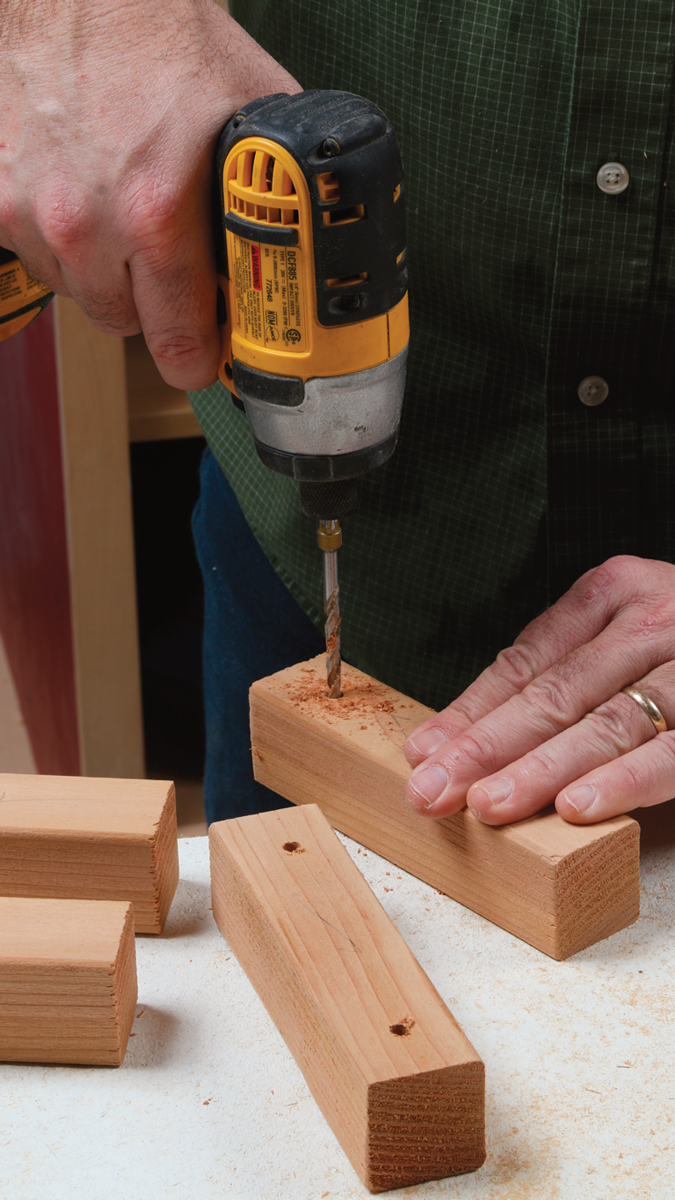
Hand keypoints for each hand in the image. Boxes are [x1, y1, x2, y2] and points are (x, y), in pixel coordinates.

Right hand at [0, 0, 299, 387]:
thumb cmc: (158, 34)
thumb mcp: (248, 109)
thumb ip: (271, 195)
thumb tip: (293, 257)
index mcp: (158, 213)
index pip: (177, 345)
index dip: (197, 356)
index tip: (204, 354)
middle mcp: (88, 225)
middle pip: (126, 327)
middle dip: (153, 305)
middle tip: (167, 265)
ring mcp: (33, 214)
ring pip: (79, 293)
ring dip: (102, 270)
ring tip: (119, 209)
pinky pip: (35, 254)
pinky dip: (59, 237)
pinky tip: (79, 188)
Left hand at [403, 556, 674, 824]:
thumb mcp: (624, 633)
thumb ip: (561, 673)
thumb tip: (458, 738)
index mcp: (615, 589)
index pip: (527, 658)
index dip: (471, 711)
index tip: (425, 754)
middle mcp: (655, 614)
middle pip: (556, 690)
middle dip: (487, 747)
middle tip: (433, 791)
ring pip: (610, 720)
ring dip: (543, 769)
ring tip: (490, 805)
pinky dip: (629, 780)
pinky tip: (582, 807)